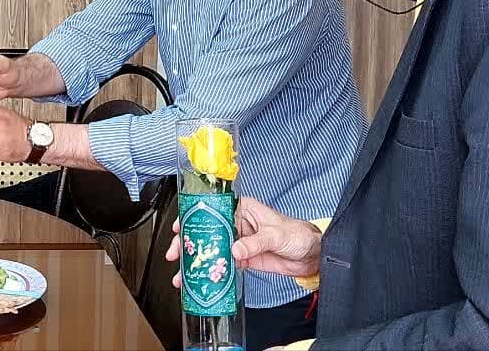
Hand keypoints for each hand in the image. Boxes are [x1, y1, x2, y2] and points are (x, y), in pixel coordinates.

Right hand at [166, 198, 322, 287]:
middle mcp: (237, 224)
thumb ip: (255, 243)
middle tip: (175, 256)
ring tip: (183, 276)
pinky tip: (201, 279)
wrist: (313, 255)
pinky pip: (223, 265)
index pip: (212, 210)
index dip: (192, 218)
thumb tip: (235, 249)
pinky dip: (212, 273)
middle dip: (188, 244)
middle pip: (206, 232)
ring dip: (197, 262)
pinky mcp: (243, 259)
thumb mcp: (275, 234)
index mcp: (242, 209)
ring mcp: (239, 242)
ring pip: (212, 250)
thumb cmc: (297, 234)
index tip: (179, 228)